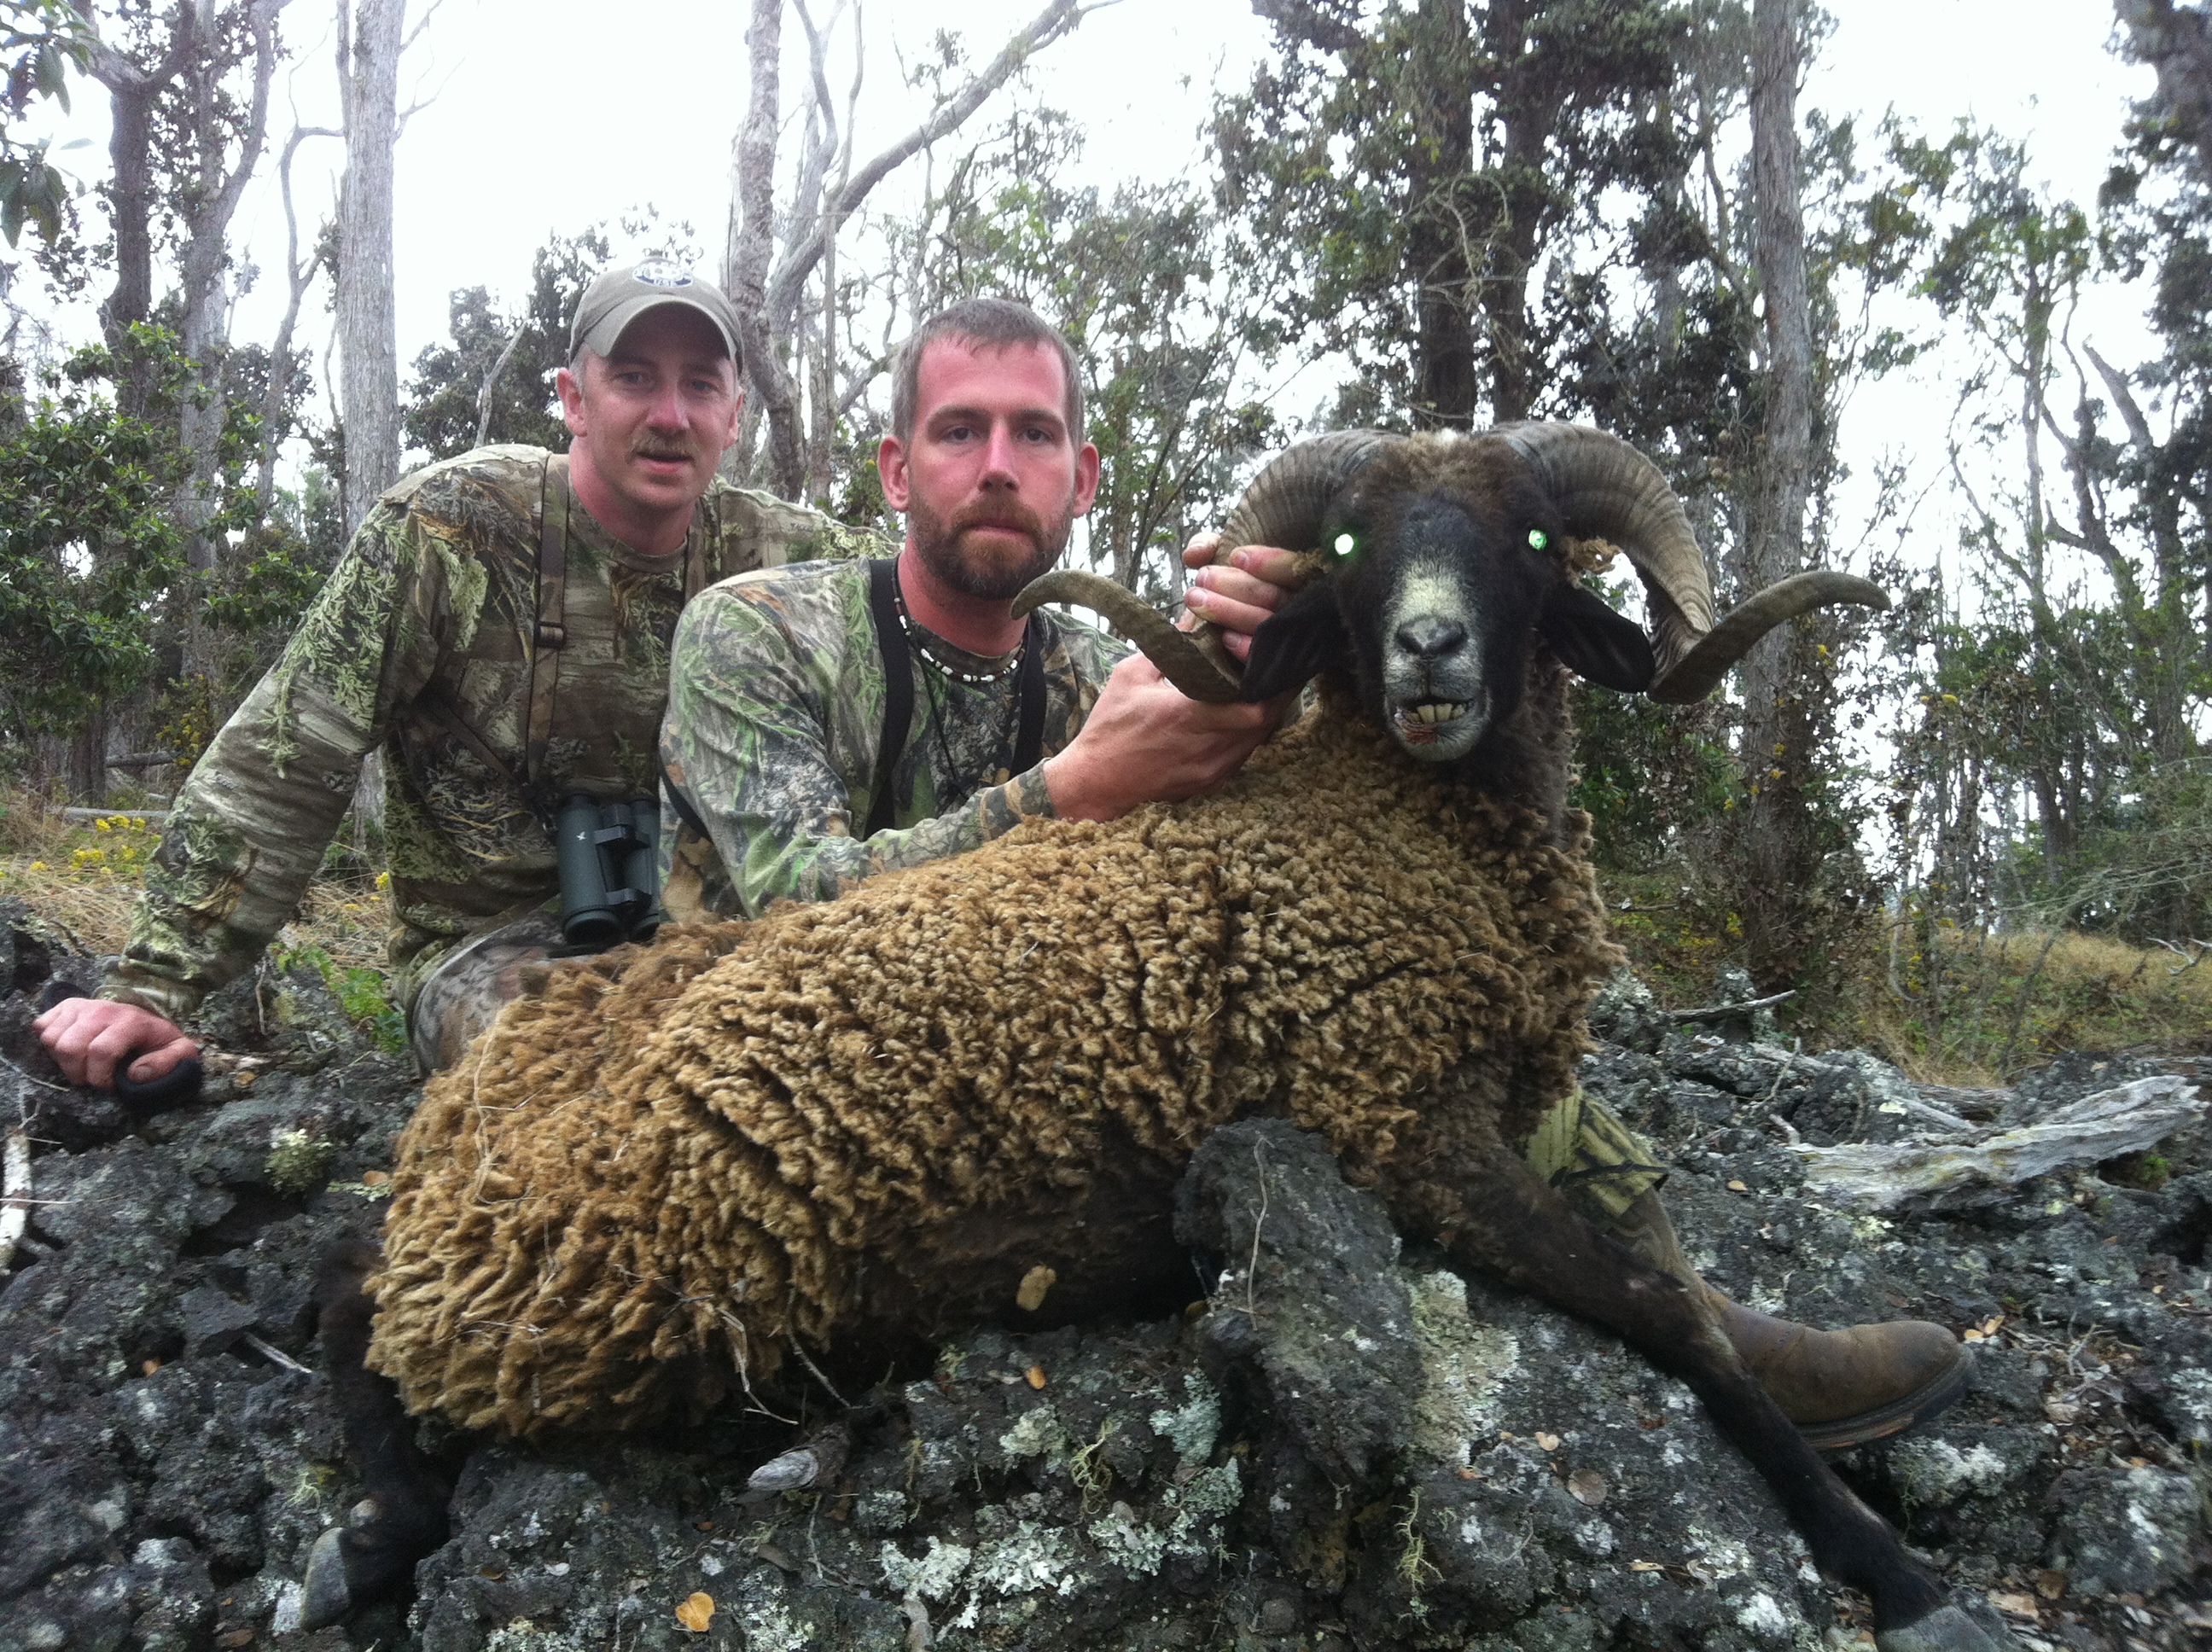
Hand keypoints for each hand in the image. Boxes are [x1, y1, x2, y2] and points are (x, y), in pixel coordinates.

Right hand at [34, 996, 199, 1089]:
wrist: (146, 1018)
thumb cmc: (158, 1040)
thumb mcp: (179, 1051)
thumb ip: (167, 1063)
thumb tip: (136, 1074)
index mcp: (130, 1021)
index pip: (101, 1051)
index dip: (100, 1077)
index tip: (108, 1086)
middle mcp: (103, 1010)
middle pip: (70, 1047)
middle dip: (77, 1072)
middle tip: (90, 1077)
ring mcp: (82, 1006)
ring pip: (52, 1038)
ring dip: (62, 1059)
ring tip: (81, 1063)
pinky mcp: (67, 1006)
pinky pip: (41, 1026)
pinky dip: (49, 1043)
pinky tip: (69, 1049)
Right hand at [1043, 652, 1292, 822]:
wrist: (1095, 782)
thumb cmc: (1109, 727)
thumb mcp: (1130, 676)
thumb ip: (1167, 647)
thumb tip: (1193, 619)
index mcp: (1188, 716)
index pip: (1255, 705)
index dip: (1273, 682)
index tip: (1274, 658)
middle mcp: (1208, 747)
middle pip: (1267, 721)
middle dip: (1276, 693)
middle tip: (1277, 668)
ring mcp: (1212, 768)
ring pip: (1259, 738)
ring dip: (1265, 712)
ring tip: (1264, 686)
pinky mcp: (1211, 781)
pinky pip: (1244, 753)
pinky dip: (1249, 732)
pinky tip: (1242, 714)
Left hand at [1180, 532, 1302, 662]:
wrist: (1221, 632)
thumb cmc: (1229, 586)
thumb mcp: (1221, 557)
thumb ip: (1210, 547)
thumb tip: (1193, 555)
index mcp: (1292, 579)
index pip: (1293, 569)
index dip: (1270, 563)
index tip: (1236, 557)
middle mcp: (1295, 608)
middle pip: (1275, 597)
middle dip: (1237, 586)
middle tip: (1202, 577)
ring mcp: (1286, 638)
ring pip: (1265, 625)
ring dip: (1229, 612)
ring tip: (1194, 598)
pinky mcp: (1273, 664)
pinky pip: (1264, 658)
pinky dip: (1247, 648)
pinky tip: (1225, 638)